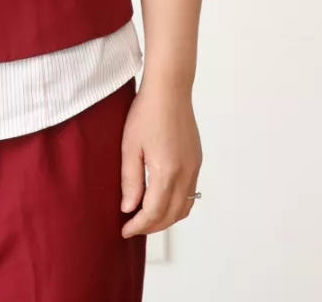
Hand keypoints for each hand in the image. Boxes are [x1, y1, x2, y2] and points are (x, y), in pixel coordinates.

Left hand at [120, 81, 201, 237]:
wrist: (170, 90)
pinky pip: (190, 194)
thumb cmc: (145, 113)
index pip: (153, 212)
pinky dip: (176, 205)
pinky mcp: (197, 161)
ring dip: (166, 219)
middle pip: (171, 215)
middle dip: (152, 227)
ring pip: (184, 208)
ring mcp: (194, 168)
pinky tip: (162, 200)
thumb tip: (128, 208)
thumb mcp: (130, 146)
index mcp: (166, 172)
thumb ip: (130, 180)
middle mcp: (185, 174)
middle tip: (133, 227)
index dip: (138, 225)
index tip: (124, 230)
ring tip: (146, 218)